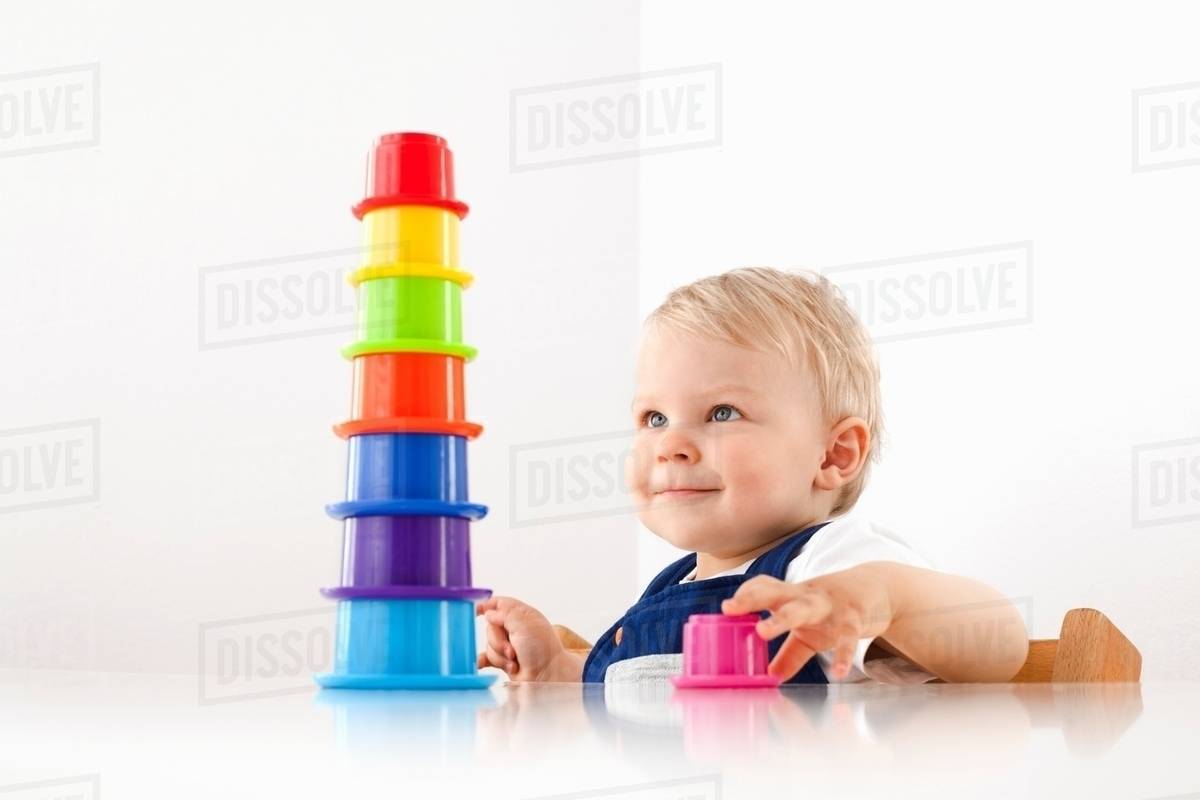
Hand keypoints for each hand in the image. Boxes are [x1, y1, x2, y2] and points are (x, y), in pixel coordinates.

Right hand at [476, 596, 567, 681]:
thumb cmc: (543, 650)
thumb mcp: (526, 624)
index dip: (487, 605)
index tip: (476, 610)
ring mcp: (508, 645)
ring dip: (500, 655)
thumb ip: (505, 613)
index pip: (499, 604)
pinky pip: (485, 658)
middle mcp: (513, 629)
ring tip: (514, 662)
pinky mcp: (503, 661)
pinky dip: (481, 660)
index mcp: (521, 615)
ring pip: (489, 645)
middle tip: (512, 650)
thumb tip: (488, 612)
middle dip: (498, 641)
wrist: (548, 676)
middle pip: (490, 627)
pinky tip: (478, 664)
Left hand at [720, 565, 894, 680]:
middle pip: (776, 593)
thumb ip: (791, 653)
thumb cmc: (835, 609)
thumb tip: (771, 678)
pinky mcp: (855, 618)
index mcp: (794, 597)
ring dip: (781, 618)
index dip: (747, 594)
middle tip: (730, 607)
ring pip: (804, 608)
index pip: (765, 588)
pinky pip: (847, 637)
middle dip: (753, 598)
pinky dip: (843, 654)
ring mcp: (830, 605)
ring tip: (762, 631)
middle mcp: (807, 597)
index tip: (727, 607)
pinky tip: (837, 672)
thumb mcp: (811, 629)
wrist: (880, 589)